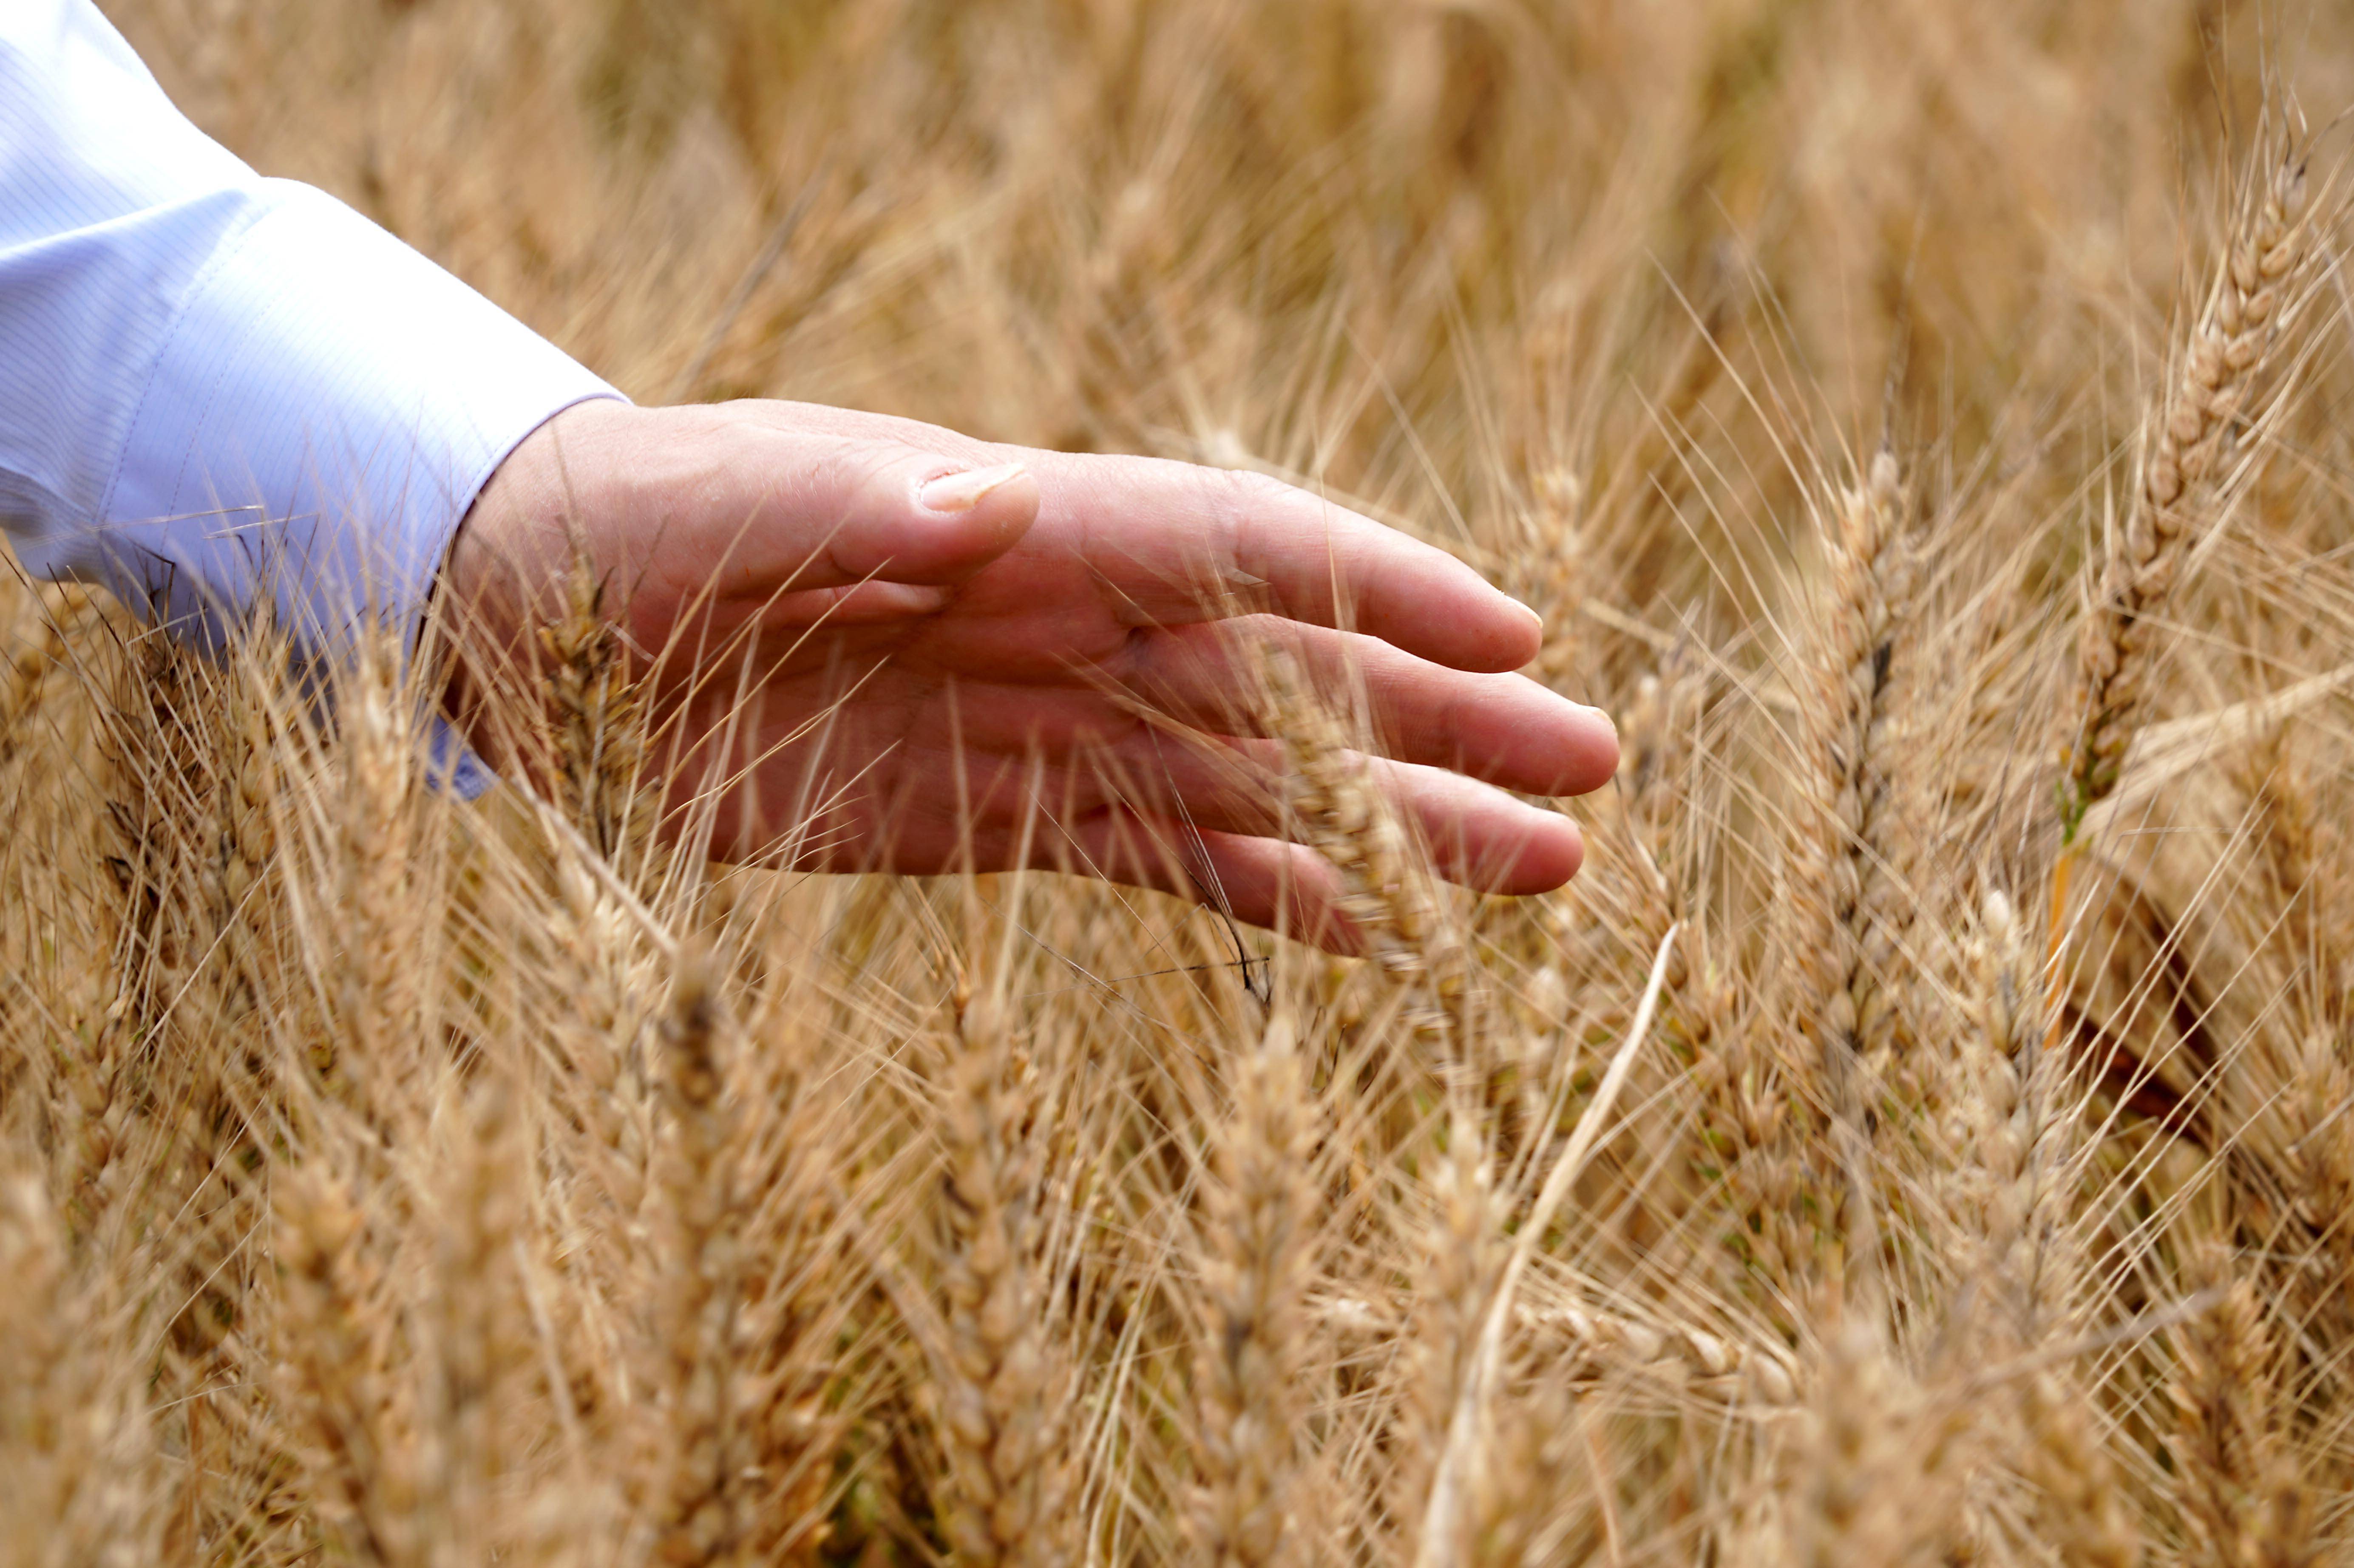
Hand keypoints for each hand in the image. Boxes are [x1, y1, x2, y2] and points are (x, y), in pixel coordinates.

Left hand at [445, 399, 1617, 943]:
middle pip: (1289, 669)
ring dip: (1395, 824)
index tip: (1513, 630)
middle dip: (1440, 717)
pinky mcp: (1007, 817)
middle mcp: (1067, 623)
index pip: (1236, 547)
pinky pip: (1170, 861)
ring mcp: (1049, 725)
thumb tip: (988, 504)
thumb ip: (848, 508)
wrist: (536, 631)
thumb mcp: (719, 508)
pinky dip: (1275, 895)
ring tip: (1538, 870)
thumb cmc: (623, 536)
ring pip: (1260, 779)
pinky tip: (1376, 933)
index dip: (1377, 585)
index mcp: (1022, 525)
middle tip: (1595, 767)